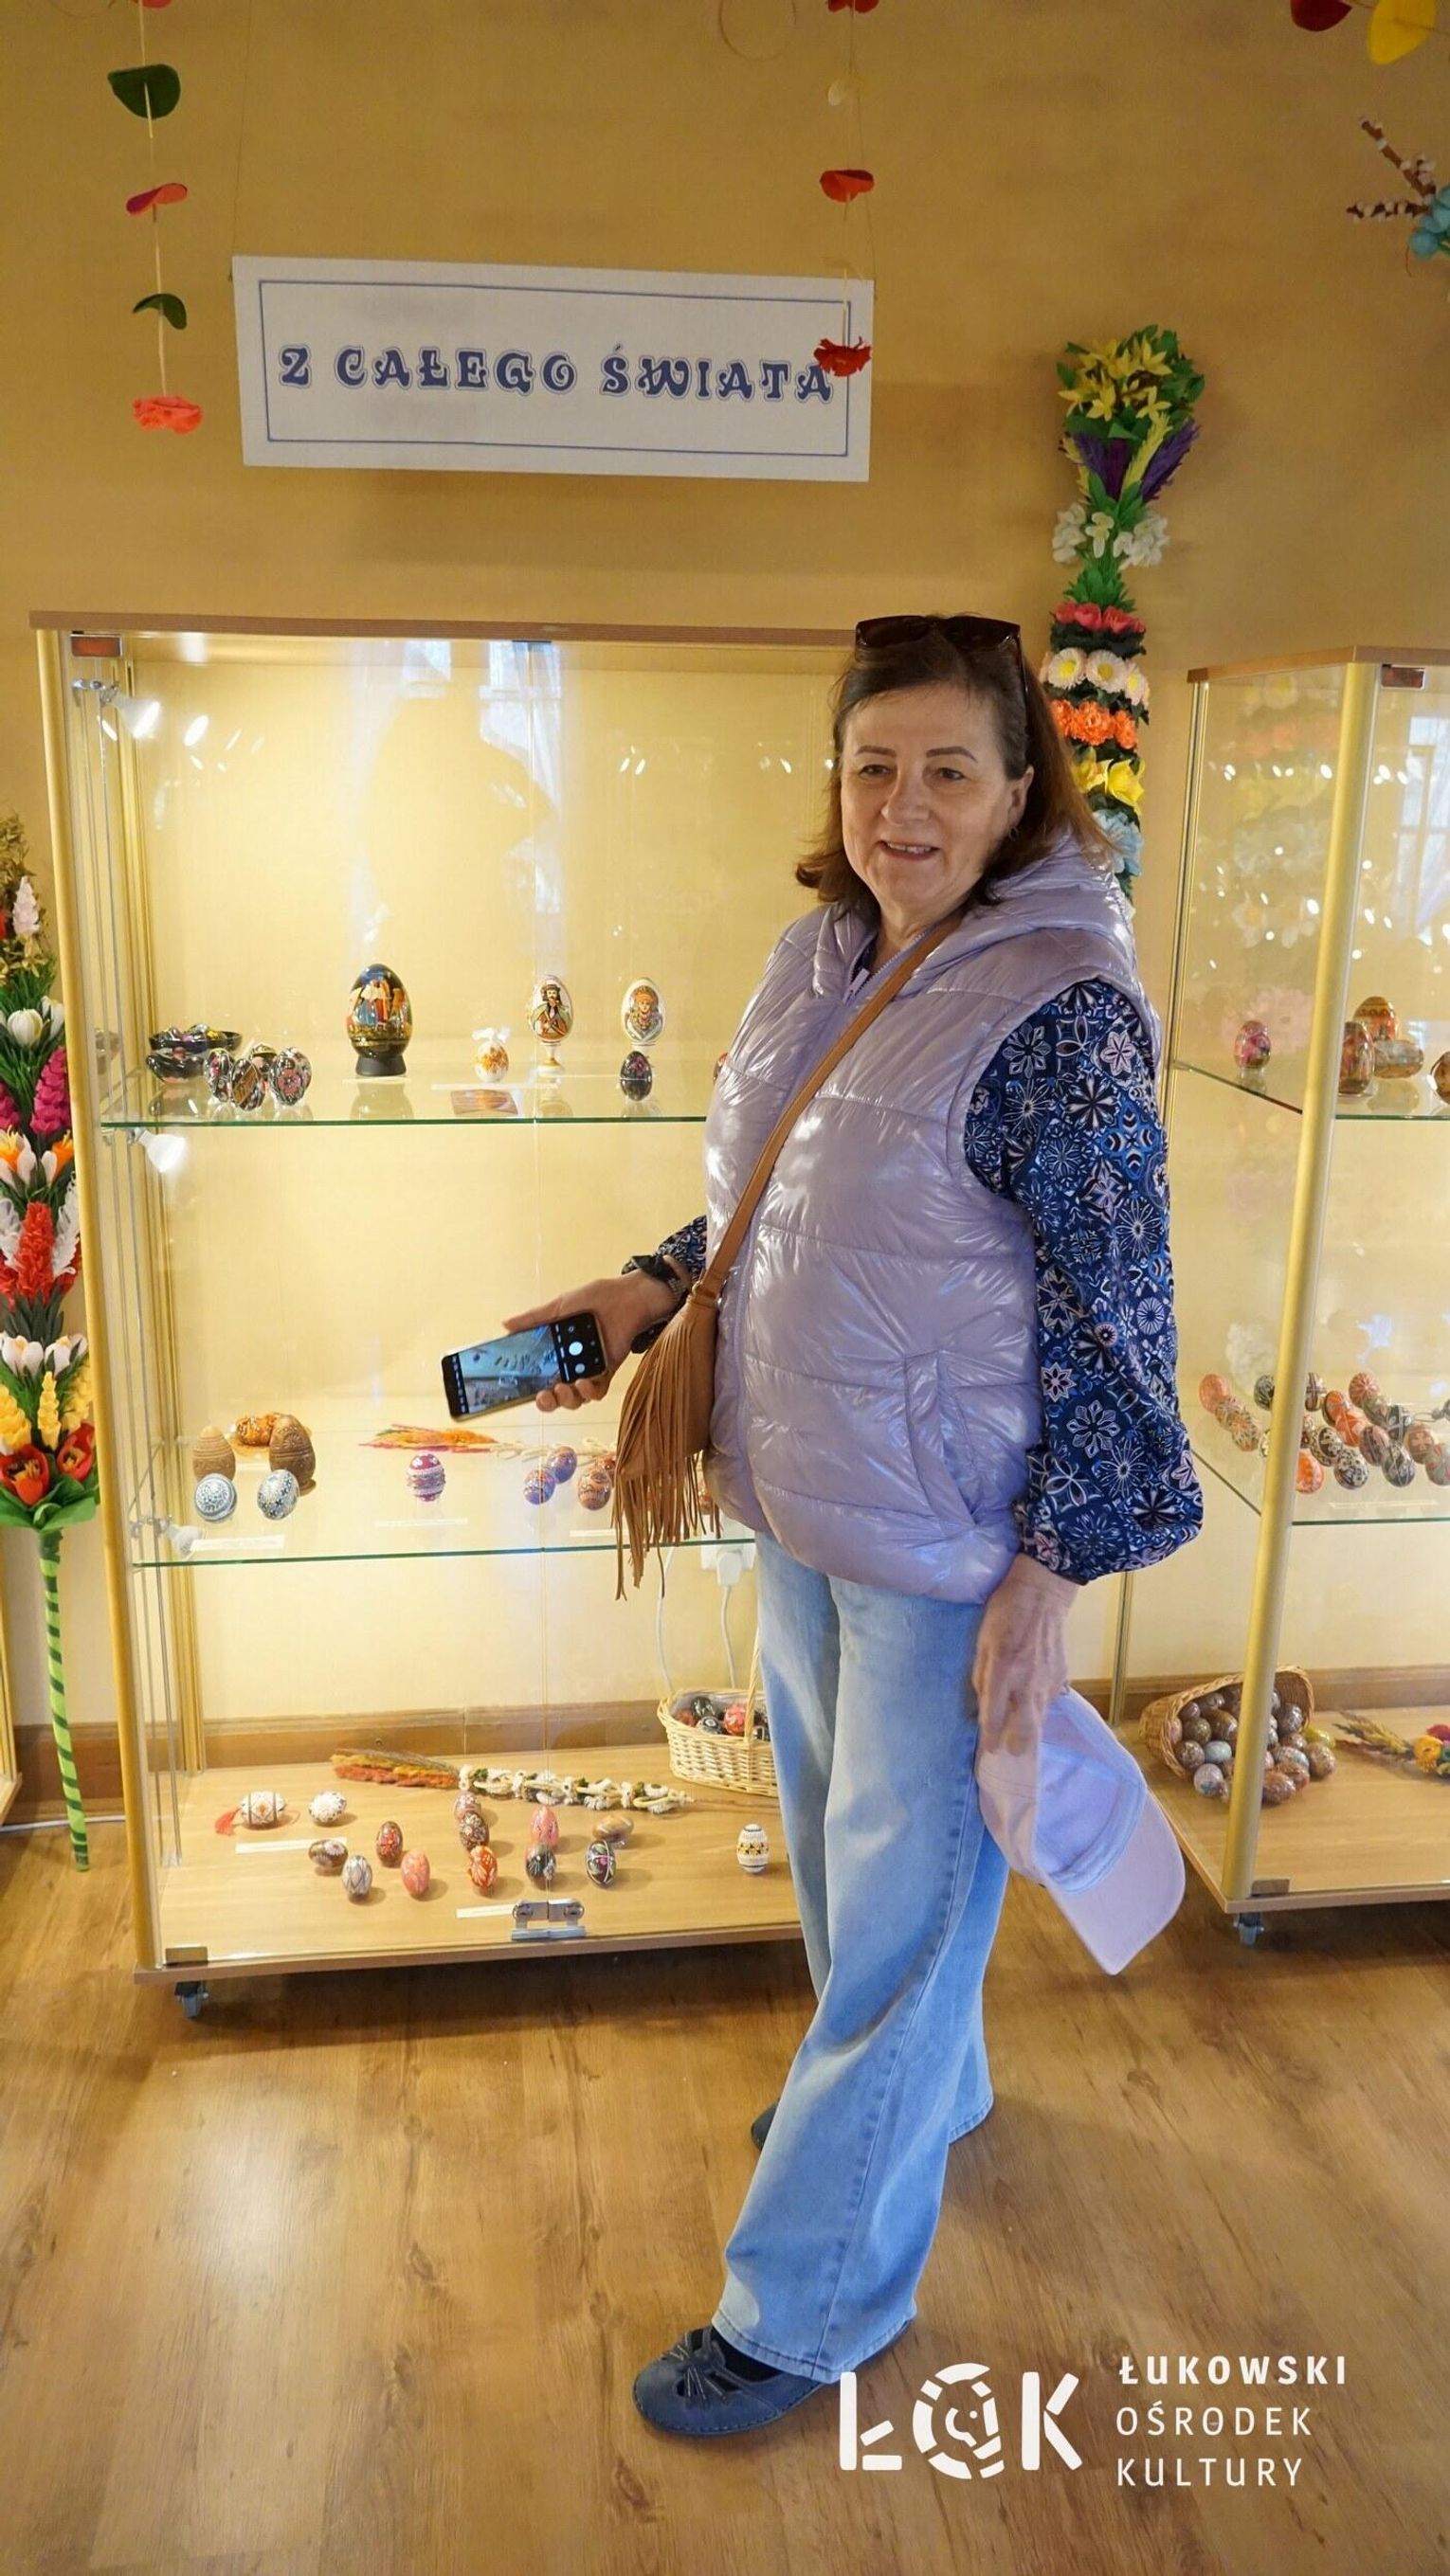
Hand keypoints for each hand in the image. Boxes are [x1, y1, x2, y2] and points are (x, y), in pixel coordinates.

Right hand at [500, 1270, 682, 1412]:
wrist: (627, 1297)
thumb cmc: (593, 1299)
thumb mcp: (559, 1307)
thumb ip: (533, 1319)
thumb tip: (505, 1324)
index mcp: (555, 1353)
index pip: (539, 1379)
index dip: (531, 1390)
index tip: (524, 1391)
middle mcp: (570, 1366)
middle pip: (556, 1395)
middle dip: (548, 1402)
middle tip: (544, 1395)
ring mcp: (588, 1371)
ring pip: (576, 1399)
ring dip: (567, 1399)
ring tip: (563, 1387)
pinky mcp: (607, 1373)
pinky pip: (597, 1392)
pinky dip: (589, 1392)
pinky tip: (584, 1382)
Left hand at [971, 1552, 1076, 1757]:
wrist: (1042, 1594)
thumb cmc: (1005, 1613)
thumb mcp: (982, 1641)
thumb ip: (981, 1676)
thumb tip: (981, 1705)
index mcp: (1002, 1670)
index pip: (994, 1715)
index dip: (990, 1737)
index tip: (988, 1749)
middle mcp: (1027, 1681)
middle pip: (1025, 1728)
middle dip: (1017, 1746)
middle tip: (1009, 1752)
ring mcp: (1048, 1680)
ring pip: (1040, 1719)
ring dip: (1030, 1731)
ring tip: (1020, 1739)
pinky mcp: (1062, 1676)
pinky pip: (1049, 1701)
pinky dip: (1040, 1707)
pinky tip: (1032, 1705)